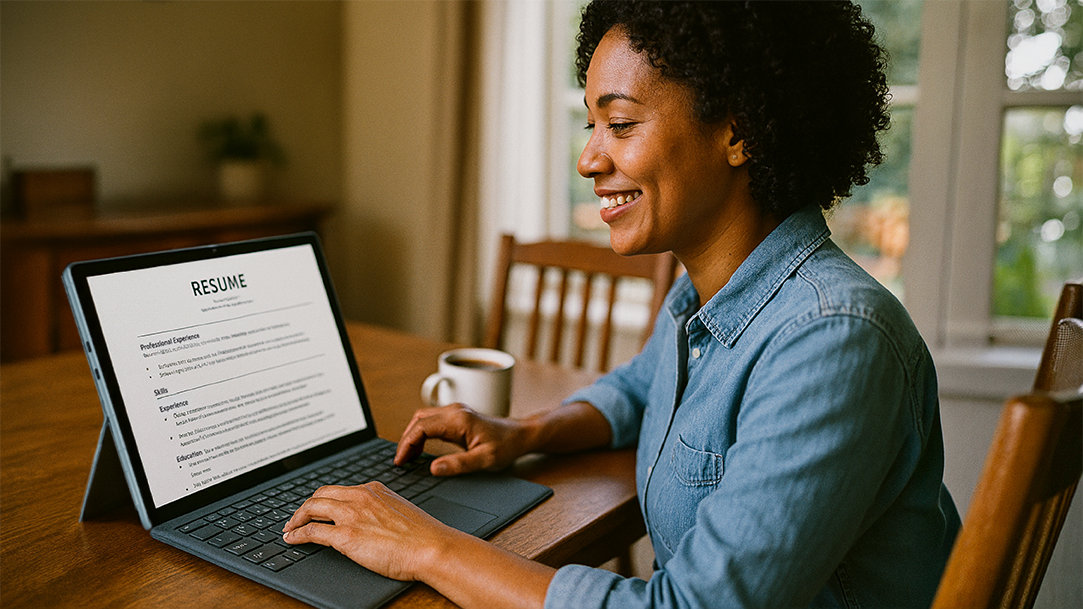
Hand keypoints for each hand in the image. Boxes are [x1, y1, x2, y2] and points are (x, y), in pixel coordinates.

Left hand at [281, 482, 466, 580]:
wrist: (431, 547)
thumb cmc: (422, 535)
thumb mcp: (400, 511)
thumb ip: (382, 509)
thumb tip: (372, 520)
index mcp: (373, 490)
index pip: (339, 489)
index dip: (323, 499)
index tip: (317, 507)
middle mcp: (360, 497)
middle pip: (320, 495)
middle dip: (305, 506)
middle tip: (297, 518)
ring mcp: (351, 515)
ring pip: (311, 508)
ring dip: (296, 518)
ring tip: (290, 528)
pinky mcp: (346, 536)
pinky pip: (312, 531)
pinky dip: (297, 534)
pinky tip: (292, 539)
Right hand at [395, 403, 533, 475]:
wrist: (520, 435)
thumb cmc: (506, 446)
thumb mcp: (485, 460)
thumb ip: (459, 464)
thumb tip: (433, 469)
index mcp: (458, 419)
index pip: (422, 427)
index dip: (406, 444)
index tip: (400, 461)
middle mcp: (454, 411)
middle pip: (418, 419)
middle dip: (406, 439)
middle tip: (400, 461)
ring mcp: (455, 412)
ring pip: (423, 418)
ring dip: (412, 436)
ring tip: (407, 458)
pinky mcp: (456, 417)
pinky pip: (431, 421)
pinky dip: (421, 434)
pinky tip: (419, 450)